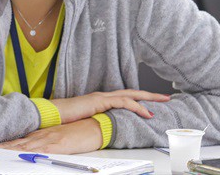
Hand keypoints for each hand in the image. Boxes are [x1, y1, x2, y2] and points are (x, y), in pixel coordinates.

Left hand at [0, 118, 101, 153]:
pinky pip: (39, 151)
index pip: (16, 141)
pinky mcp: (56, 145)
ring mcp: (47, 140)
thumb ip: (44, 146)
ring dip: (7, 150)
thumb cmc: (76, 135)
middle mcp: (40, 136)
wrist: (93, 127)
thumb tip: (31, 153)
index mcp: (39, 135)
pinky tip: (18, 155)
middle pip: (15, 143)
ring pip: (23, 147)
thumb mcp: (58, 141)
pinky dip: (27, 153)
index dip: (1, 144)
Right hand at [50, 89, 169, 123]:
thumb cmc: (65, 118)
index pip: (124, 97)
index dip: (139, 99)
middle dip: (150, 95)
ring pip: (131, 94)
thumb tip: (105, 128)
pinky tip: (146, 112)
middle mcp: (103, 95)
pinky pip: (123, 102)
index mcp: (100, 99)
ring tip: (162, 102)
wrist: (54, 113)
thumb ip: (96, 120)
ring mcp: (102, 97)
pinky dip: (136, 106)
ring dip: (148, 98)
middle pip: (132, 92)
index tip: (152, 103)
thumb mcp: (85, 120)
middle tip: (166, 97)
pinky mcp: (101, 101)